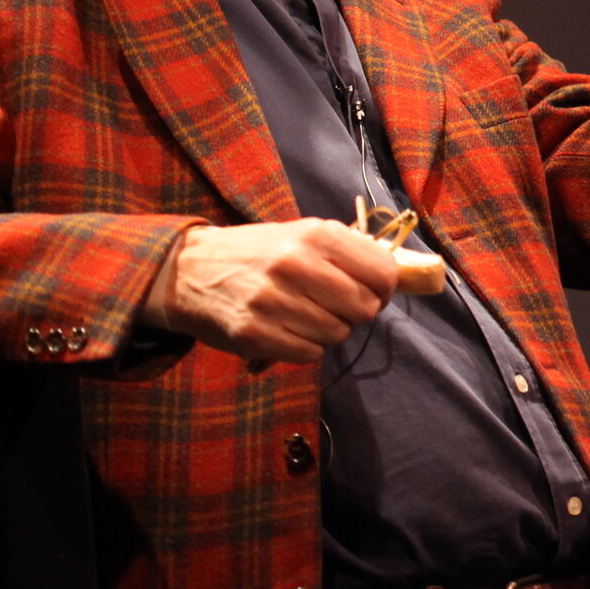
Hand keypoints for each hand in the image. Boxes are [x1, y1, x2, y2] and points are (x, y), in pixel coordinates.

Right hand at [142, 219, 399, 364]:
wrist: (189, 269)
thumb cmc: (260, 253)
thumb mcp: (304, 235)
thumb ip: (349, 253)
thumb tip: (400, 279)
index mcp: (316, 235)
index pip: (383, 272)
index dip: (385, 289)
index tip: (373, 292)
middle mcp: (296, 264)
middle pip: (364, 308)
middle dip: (358, 313)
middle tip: (338, 308)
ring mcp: (273, 300)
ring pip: (337, 334)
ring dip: (329, 332)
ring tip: (306, 317)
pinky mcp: (252, 333)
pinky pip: (309, 354)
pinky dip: (306, 348)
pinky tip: (289, 331)